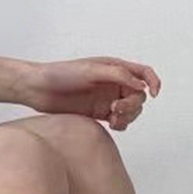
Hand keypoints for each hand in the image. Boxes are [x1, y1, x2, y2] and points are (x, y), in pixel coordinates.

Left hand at [17, 56, 160, 130]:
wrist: (38, 89)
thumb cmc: (61, 74)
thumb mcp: (91, 71)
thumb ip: (118, 75)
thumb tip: (140, 84)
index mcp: (115, 68)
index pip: (143, 73)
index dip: (153, 82)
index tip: (154, 93)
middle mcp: (113, 83)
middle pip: (139, 96)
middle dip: (133, 104)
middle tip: (115, 109)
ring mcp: (106, 98)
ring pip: (131, 110)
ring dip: (128, 116)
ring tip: (113, 119)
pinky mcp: (98, 113)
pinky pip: (119, 120)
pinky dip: (121, 124)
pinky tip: (112, 125)